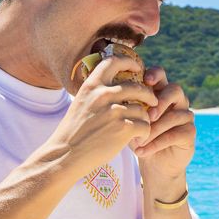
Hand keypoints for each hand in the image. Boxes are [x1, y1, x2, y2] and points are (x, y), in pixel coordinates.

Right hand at [47, 52, 156, 179]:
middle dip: (149, 95)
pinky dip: (145, 133)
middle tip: (153, 102)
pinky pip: (145, 125)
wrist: (65, 155)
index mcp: (92, 86)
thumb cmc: (73, 132)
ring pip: (143, 109)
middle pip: (138, 87)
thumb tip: (119, 87)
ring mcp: (114, 111)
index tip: (138, 68)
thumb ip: (98, 94)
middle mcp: (103, 94)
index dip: (130, 62)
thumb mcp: (81, 103)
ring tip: (140, 128)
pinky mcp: (123, 128)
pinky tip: (138, 139)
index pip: (114, 62)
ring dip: (146, 119)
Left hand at [133, 66, 195, 180]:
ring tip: (138, 141)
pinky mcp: (189, 133)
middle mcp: (176, 101)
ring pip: (175, 115)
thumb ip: (126, 109)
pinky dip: (157, 143)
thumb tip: (113, 103)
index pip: (160, 75)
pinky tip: (142, 151)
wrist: (153, 164)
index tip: (145, 81)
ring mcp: (185, 116)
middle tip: (148, 115)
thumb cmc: (138, 137)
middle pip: (175, 90)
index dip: (155, 74)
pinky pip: (176, 134)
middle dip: (161, 101)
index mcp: (160, 91)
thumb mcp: (129, 121)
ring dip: (155, 129)